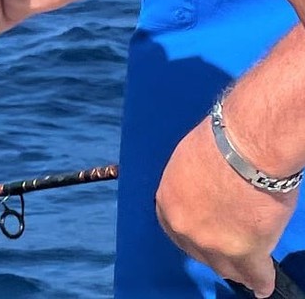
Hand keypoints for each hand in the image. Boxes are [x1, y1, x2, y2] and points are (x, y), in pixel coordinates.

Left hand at [156, 116, 293, 297]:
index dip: (191, 236)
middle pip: (199, 251)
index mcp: (168, 201)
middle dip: (212, 253)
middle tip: (226, 252)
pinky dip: (260, 280)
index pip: (175, 230)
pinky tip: (262, 285)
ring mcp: (213, 244)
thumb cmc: (217, 145)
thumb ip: (192, 187)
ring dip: (236, 268)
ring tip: (245, 272)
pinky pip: (255, 275)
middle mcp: (185, 227)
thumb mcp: (187, 164)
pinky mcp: (245, 253)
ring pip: (225, 267)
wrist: (243, 150)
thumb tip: (204, 193)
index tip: (202, 240)